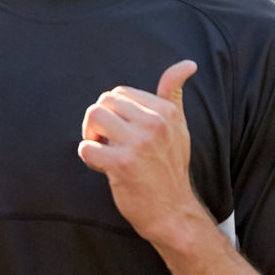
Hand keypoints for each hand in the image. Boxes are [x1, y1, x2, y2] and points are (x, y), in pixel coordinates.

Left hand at [77, 59, 206, 244]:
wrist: (172, 211)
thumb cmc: (170, 166)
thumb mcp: (178, 127)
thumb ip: (173, 93)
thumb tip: (188, 64)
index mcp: (166, 111)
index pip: (120, 92)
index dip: (114, 111)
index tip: (122, 131)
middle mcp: (155, 123)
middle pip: (104, 101)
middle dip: (99, 120)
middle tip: (108, 141)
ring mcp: (139, 144)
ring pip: (93, 116)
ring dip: (90, 135)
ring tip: (103, 150)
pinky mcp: (123, 165)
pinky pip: (86, 148)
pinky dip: (88, 156)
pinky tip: (102, 166)